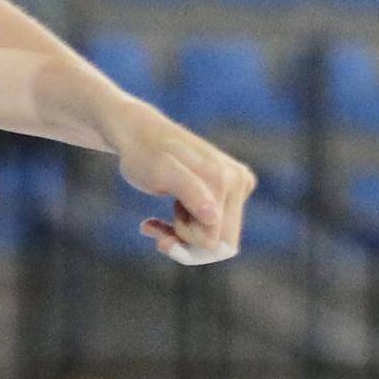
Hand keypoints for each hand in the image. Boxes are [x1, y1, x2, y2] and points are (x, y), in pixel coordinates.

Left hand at [116, 109, 253, 269]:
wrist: (140, 135)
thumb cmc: (145, 155)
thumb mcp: (161, 172)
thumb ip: (189, 192)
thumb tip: (213, 217)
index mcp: (225, 180)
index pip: (215, 240)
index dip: (184, 242)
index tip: (155, 231)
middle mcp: (239, 181)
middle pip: (220, 242)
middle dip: (186, 242)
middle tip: (154, 228)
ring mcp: (237, 185)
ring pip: (216, 237)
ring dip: (182, 236)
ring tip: (155, 223)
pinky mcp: (229, 190)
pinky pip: (213, 228)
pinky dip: (185, 229)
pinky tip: (159, 222)